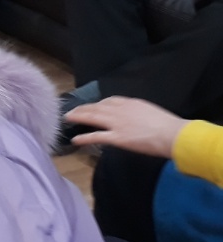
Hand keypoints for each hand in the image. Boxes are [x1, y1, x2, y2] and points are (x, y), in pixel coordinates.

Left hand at [66, 96, 188, 157]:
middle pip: (96, 107)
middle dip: (83, 108)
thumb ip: (139, 113)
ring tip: (68, 118)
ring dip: (78, 117)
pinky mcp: (116, 138)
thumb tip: (135, 118)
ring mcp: (116, 124)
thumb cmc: (168, 125)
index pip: (109, 101)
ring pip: (92, 117)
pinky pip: (96, 136)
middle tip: (72, 110)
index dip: (98, 103)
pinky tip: (75, 140)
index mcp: (130, 103)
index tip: (92, 105)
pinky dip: (84, 138)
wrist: (173, 134)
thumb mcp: (151, 111)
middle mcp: (120, 110)